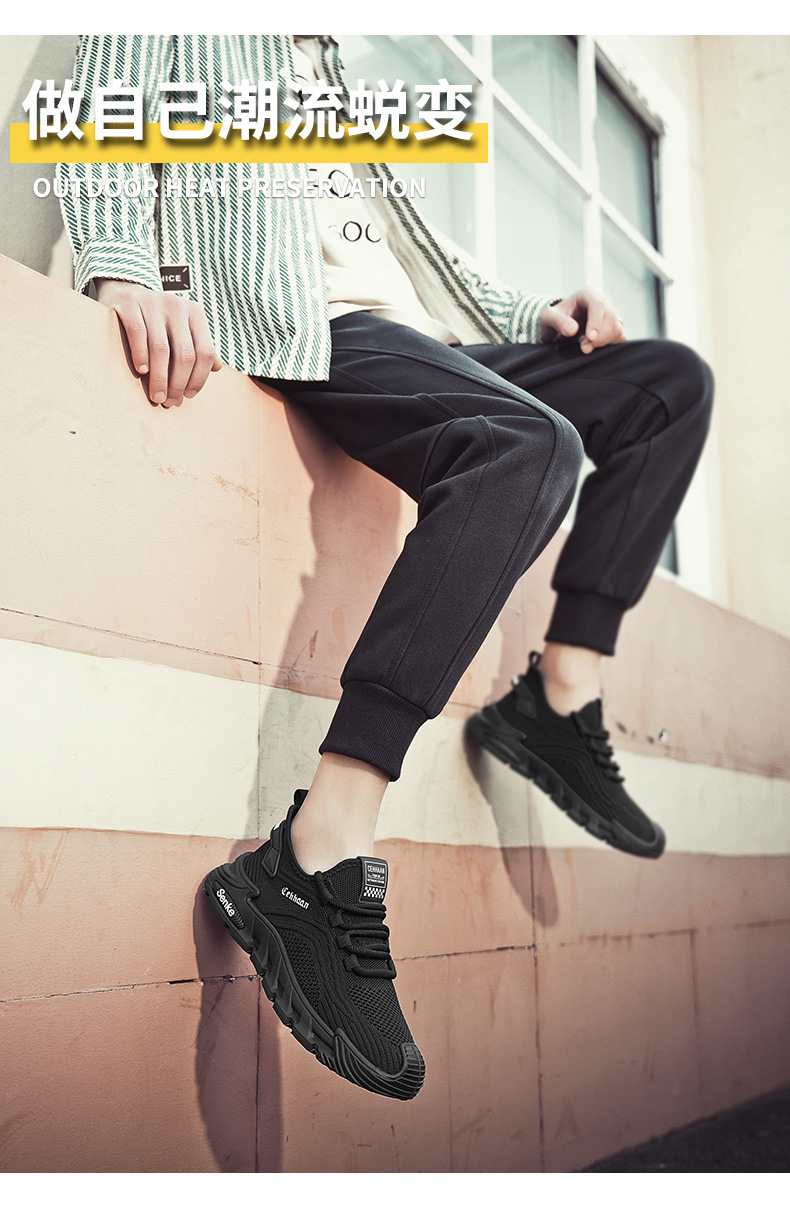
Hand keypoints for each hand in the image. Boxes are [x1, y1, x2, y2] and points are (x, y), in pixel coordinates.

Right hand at [95, 279, 221, 406]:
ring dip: (159, 378)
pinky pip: (138, 333)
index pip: (205, 352)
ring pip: (161, 348)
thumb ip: (199, 346)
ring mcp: (153, 302)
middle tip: (169, 402)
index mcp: (195, 313)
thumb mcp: (183, 329)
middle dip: (178, 383)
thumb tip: (218, 367)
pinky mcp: (129, 302)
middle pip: (185, 354)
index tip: (188, 396)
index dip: (199, 378)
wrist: (126, 290)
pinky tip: (141, 371)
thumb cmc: (158, 320)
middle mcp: (177, 306)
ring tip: (156, 396)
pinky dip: (140, 355)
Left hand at [539, 287, 625, 354]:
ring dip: (603, 342)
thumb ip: (559, 322)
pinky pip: (620, 336)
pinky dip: (609, 345)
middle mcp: (602, 300)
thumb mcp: (549, 318)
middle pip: (611, 317)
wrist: (559, 327)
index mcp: (587, 294)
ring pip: (617, 328)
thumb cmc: (554, 319)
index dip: (596, 322)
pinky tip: (594, 346)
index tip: (589, 338)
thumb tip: (572, 329)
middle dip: (599, 336)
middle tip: (584, 348)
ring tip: (585, 346)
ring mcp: (611, 313)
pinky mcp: (615, 326)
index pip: (598, 305)